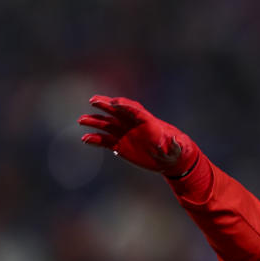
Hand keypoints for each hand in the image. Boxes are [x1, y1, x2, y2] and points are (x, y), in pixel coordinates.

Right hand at [78, 95, 199, 176]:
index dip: (124, 105)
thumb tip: (175, 140)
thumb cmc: (175, 150)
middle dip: (105, 105)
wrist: (169, 159)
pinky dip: (95, 140)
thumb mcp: (178, 148)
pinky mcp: (120, 145)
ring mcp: (125, 134)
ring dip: (94, 122)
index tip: (114, 103)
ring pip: (106, 125)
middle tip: (93, 101)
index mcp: (147, 121)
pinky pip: (104, 140)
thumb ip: (176, 144)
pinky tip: (85, 140)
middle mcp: (133, 124)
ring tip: (81, 121)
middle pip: (117, 111)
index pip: (134, 109)